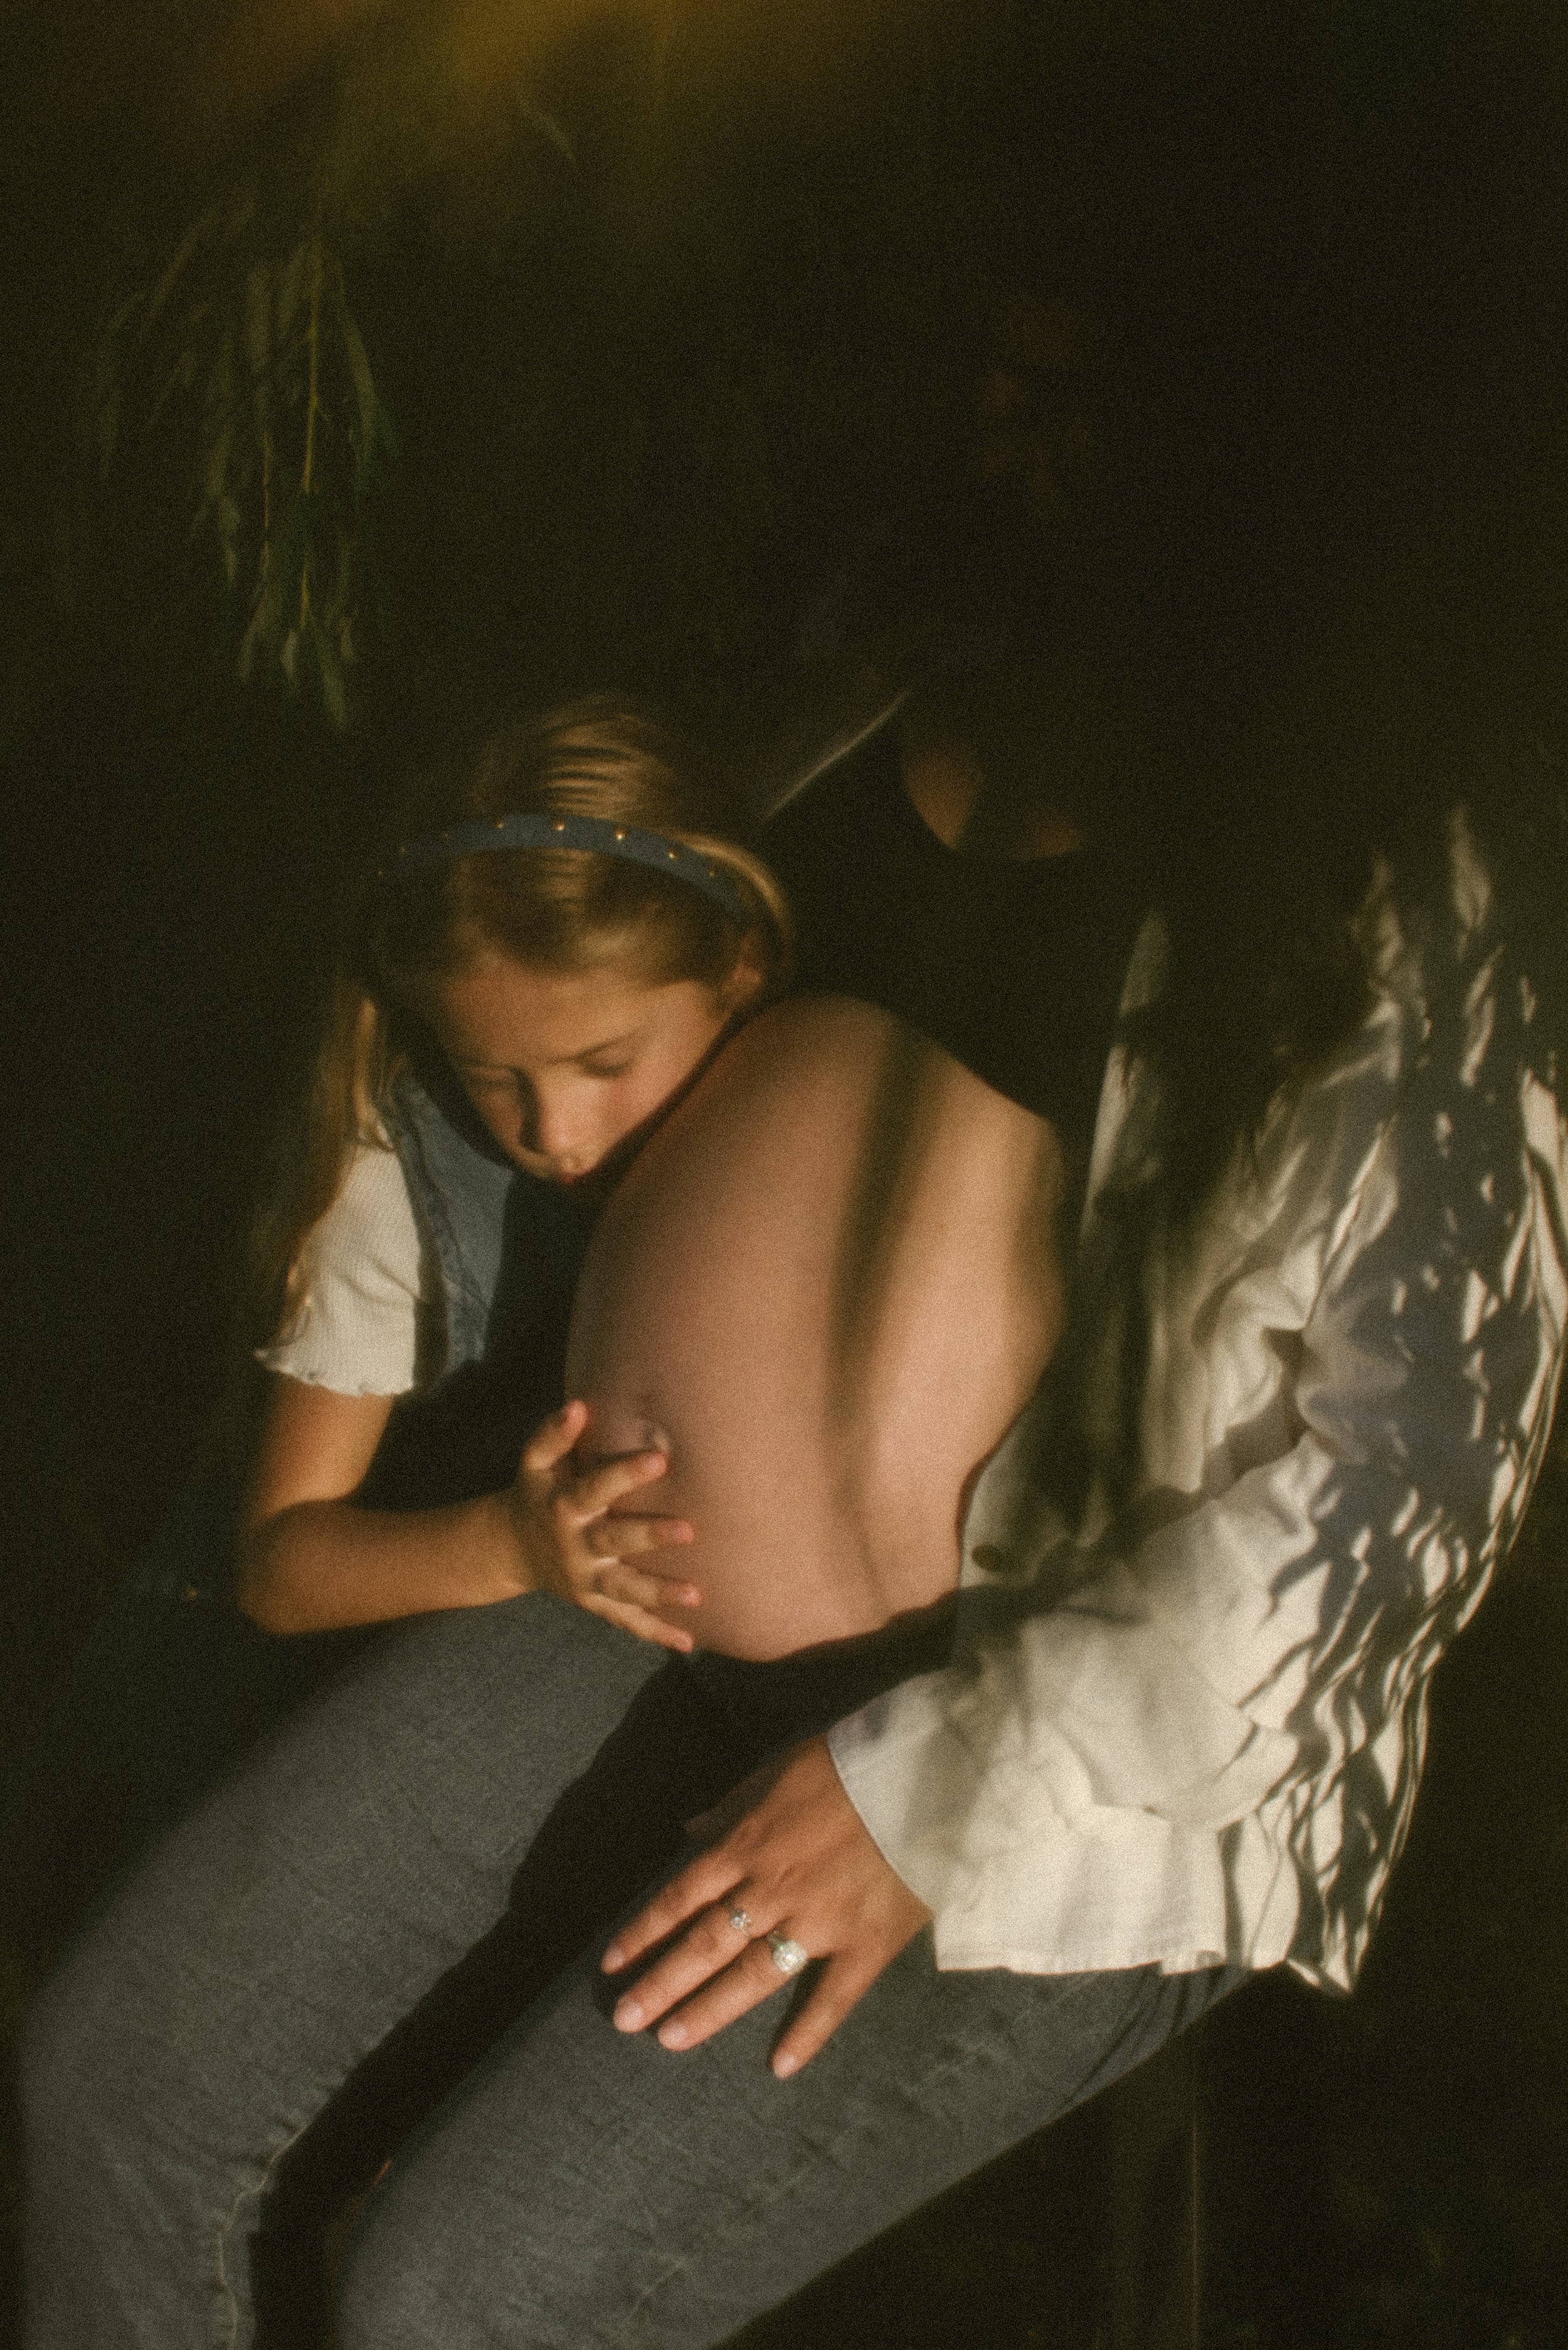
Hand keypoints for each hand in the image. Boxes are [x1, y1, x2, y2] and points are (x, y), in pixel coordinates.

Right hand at [512, 1400, 700, 1651]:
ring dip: (658, 1594)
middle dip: (650, 1537)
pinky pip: (625, 1620)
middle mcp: (577, 1545)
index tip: (660, 1458)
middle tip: (689, 1531)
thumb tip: (578, 1406)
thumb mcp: (533, 1463)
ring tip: (696, 1597)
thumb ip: (552, 1435)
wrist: (510, 1547)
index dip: (625, 1474)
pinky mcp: (594, 1602)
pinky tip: (688, 1644)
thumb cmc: (536, 1493)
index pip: (596, 1487)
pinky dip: (654, 1633)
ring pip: (624, 1589)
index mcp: (565, 1506)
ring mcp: (586, 1579)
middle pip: (614, 1541)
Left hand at [602, 1737, 931, 2075]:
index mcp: (746, 1844)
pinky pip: (831, 1997)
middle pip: (704, 1943)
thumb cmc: (846, 1763)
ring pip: (751, 1975)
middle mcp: (771, 1889)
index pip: (680, 1896)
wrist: (921, 1774)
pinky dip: (807, 2033)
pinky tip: (780, 2066)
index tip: (612, 1964)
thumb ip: (731, 1806)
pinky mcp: (864, 1943)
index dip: (644, 1930)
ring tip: (671, 2041)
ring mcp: (817, 1922)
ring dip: (708, 2010)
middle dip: (660, 1983)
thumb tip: (689, 1829)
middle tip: (624, 2019)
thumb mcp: (776, 1769)